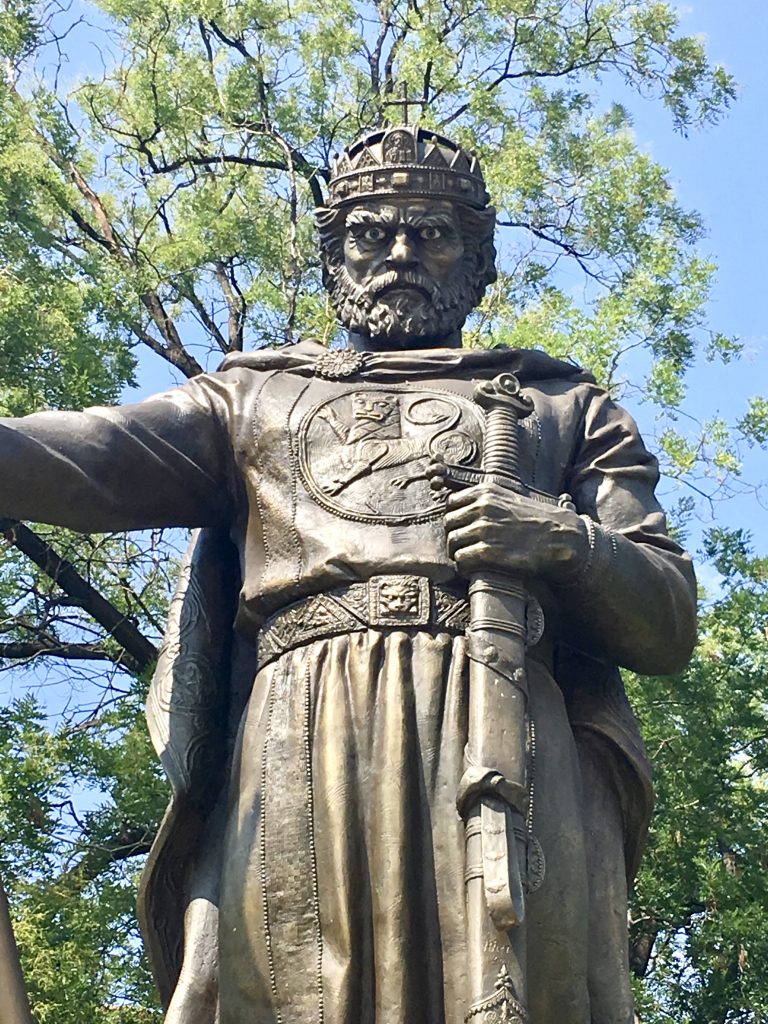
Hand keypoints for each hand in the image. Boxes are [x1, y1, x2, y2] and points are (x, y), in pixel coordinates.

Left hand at [443, 481, 588, 582]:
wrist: (561, 539)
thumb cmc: (539, 521)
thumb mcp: (511, 498)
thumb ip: (488, 501)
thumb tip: (466, 511)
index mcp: (486, 492)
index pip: (451, 503)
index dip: (456, 519)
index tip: (464, 529)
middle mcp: (482, 508)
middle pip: (449, 524)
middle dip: (455, 537)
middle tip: (466, 548)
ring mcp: (483, 530)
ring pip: (452, 543)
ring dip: (458, 553)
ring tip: (470, 560)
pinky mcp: (487, 552)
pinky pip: (461, 560)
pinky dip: (464, 567)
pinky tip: (474, 569)